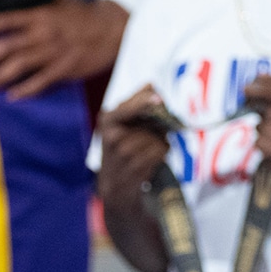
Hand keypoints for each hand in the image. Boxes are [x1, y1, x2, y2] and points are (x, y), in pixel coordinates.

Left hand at [0, 0, 127, 98]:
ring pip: (21, 65)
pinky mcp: (65, 68)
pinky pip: (42, 81)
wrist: (114, 29)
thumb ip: (37, 8)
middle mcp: (43, 34)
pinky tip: (12, 97)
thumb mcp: (59, 5)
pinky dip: (26, 89)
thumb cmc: (83, 17)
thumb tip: (15, 6)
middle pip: (7, 46)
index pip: (5, 21)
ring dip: (0, 77)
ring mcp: (54, 52)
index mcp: (39, 16)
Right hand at [97, 85, 170, 207]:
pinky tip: (151, 158)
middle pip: (151, 120)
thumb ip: (134, 104)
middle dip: (158, 123)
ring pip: (159, 136)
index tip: (158, 99)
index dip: (145, 101)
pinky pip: (162, 150)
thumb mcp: (118, 126)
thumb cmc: (118, 151)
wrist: (113, 187)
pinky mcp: (137, 167)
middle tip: (153, 132)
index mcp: (108, 121)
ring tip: (147, 149)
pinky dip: (162, 152)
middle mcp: (113, 136)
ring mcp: (125, 153)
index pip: (128, 107)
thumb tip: (150, 84)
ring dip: (161, 140)